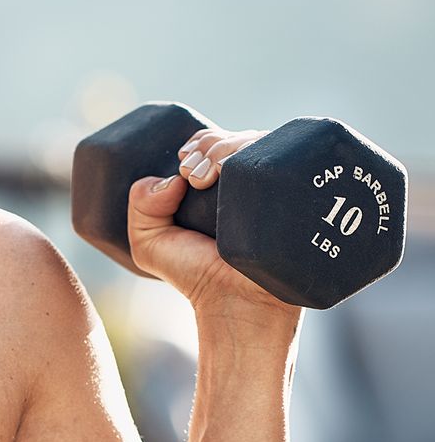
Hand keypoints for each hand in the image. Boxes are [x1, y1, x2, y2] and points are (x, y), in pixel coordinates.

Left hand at [125, 126, 302, 330]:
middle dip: (211, 145)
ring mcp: (279, 187)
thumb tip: (170, 179)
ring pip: (263, 143)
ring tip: (207, 178)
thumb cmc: (196, 275)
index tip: (184, 165)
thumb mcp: (150, 242)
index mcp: (222, 183)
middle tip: (194, 177)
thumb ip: (141, 204)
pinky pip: (291, 161)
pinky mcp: (301, 195)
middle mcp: (252, 181)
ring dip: (232, 147)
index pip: (216, 140)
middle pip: (238, 137)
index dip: (200, 143)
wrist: (237, 304)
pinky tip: (241, 172)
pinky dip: (267, 155)